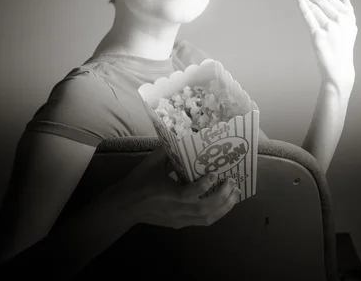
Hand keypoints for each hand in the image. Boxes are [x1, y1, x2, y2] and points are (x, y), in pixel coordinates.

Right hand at [113, 146, 240, 228]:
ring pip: (207, 218)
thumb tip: (183, 136)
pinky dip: (217, 213)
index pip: (191, 193)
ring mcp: (180, 219)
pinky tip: (225, 203)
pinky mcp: (180, 224)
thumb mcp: (152, 162)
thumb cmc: (139, 182)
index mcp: (169, 195)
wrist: (125, 206)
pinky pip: (203, 222)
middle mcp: (177, 210)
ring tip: (235, 193)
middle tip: (232, 182)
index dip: (205, 184)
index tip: (215, 172)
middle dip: (223, 196)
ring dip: (225, 206)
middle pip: (205, 209)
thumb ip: (168, 151)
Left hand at [297, 0, 357, 92]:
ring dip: (306, 0)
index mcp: (348, 17)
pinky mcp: (318, 35)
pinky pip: (308, 17)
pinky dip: (302, 7)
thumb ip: (349, 9)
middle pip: (323, 3)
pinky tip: (299, 0)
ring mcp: (328, 28)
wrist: (339, 67)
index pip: (332, 0)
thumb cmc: (344, 47)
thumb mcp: (352, 27)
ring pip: (315, 9)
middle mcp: (340, 21)